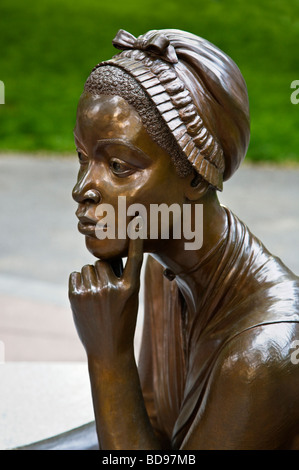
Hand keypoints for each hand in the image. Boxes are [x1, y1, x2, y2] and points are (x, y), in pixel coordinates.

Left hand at [68, 234, 143, 361]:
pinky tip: (84, 298)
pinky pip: (75, 275)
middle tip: (106, 293)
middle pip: (101, 262)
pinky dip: (78, 283)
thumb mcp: (129, 299)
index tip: (136, 221)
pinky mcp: (75, 296)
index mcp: (130, 288)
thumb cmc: (122, 322)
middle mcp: (112, 288)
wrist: (109, 351)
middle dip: (102, 272)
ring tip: (96, 298)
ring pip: (87, 268)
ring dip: (90, 278)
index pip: (134, 258)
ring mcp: (92, 292)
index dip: (135, 239)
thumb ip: (120, 276)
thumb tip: (105, 255)